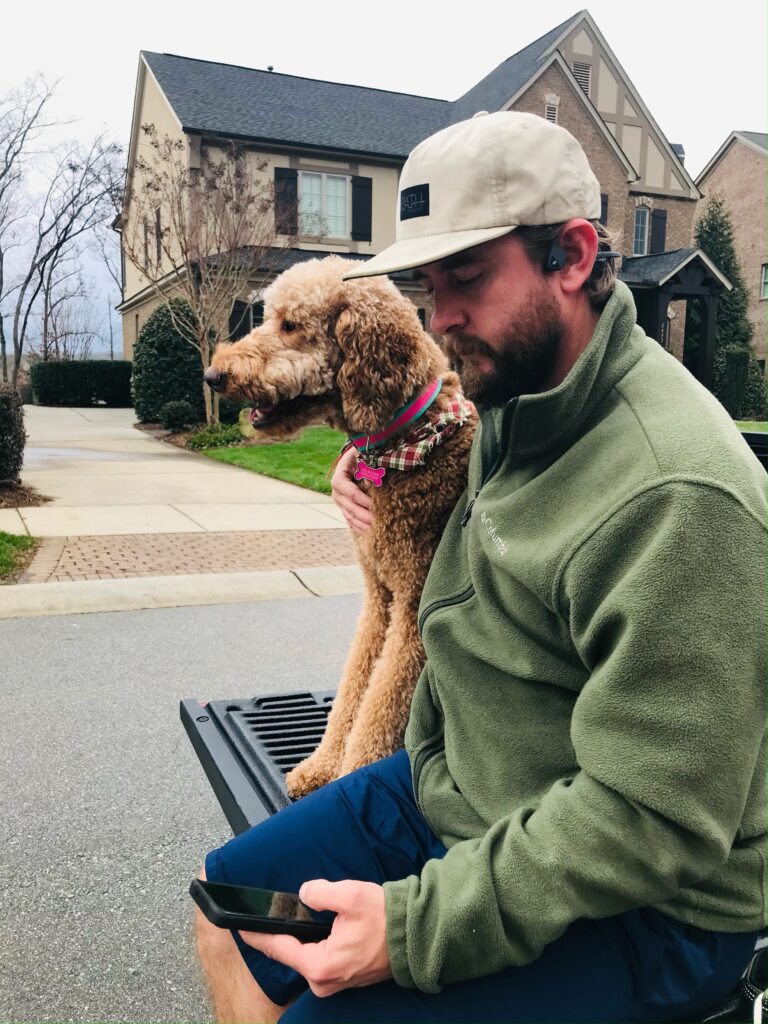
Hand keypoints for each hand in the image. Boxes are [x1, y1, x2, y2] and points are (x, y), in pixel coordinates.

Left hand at [239, 879, 390, 996]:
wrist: (415, 935)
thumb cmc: (386, 919)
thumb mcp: (349, 896)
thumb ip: (319, 892)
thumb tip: (303, 894)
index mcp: (321, 966)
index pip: (278, 948)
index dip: (257, 935)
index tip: (239, 926)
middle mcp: (324, 981)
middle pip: (289, 954)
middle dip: (279, 933)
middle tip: (267, 913)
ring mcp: (333, 983)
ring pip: (304, 956)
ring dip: (298, 937)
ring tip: (291, 916)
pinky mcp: (342, 977)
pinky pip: (317, 959)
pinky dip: (312, 943)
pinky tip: (312, 927)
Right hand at [332, 447, 373, 535]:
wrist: (354, 461)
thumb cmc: (360, 456)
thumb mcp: (362, 456)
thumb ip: (369, 466)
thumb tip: (380, 477)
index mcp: (339, 479)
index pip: (352, 493)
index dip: (365, 501)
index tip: (378, 506)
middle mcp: (336, 493)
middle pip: (352, 509)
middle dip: (367, 517)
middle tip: (383, 522)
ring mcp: (340, 504)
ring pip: (351, 518)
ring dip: (365, 525)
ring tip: (379, 530)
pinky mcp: (345, 510)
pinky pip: (351, 522)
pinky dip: (360, 529)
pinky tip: (372, 533)